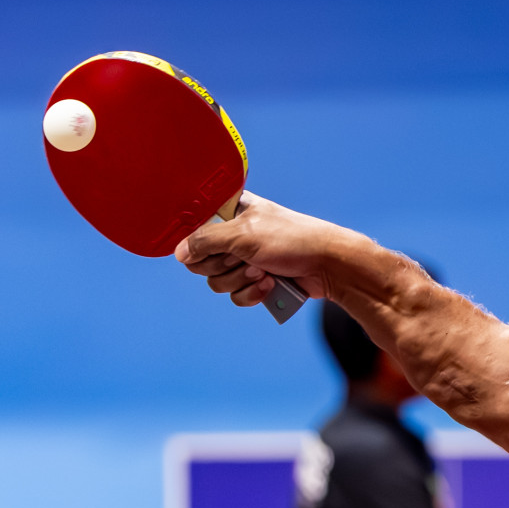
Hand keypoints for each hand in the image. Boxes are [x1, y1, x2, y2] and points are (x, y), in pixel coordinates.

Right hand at [174, 191, 344, 307]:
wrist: (329, 265)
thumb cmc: (292, 239)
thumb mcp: (243, 234)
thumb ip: (205, 240)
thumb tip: (179, 254)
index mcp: (230, 211)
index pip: (193, 229)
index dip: (199, 242)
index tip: (218, 244)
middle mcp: (235, 234)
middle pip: (200, 261)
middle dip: (224, 265)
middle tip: (246, 257)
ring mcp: (245, 259)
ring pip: (217, 282)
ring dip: (241, 280)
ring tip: (264, 270)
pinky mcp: (257, 281)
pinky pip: (236, 295)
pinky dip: (252, 293)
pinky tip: (271, 284)